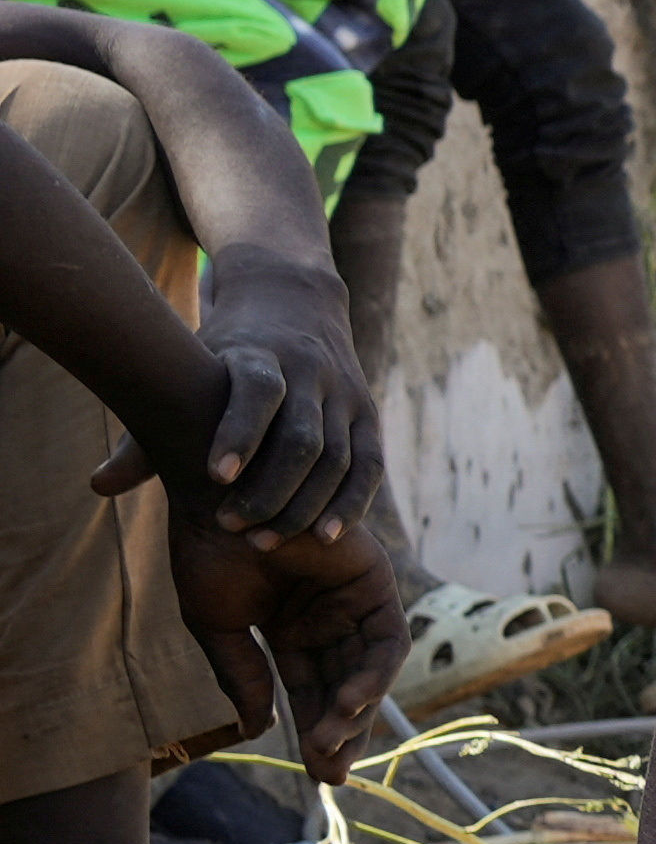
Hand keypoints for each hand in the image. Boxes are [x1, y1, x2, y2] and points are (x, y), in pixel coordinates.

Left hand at [94, 288, 383, 540]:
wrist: (295, 302)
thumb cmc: (223, 356)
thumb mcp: (189, 375)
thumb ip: (147, 435)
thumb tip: (99, 485)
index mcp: (261, 353)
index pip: (258, 390)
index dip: (239, 432)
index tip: (215, 477)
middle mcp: (311, 371)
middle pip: (302, 437)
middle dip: (269, 489)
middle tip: (233, 528)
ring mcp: (346, 393)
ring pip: (338, 457)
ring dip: (304, 505)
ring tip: (266, 541)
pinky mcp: (368, 416)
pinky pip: (368, 466)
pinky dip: (350, 503)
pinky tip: (325, 536)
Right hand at [161, 511, 404, 780]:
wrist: (216, 491)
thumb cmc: (206, 548)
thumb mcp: (218, 626)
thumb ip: (242, 676)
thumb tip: (257, 730)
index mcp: (290, 629)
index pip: (310, 692)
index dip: (314, 733)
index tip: (316, 777)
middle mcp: (328, 618)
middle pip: (345, 689)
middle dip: (341, 734)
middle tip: (331, 776)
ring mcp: (354, 599)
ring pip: (369, 671)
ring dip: (355, 712)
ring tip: (330, 742)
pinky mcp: (376, 580)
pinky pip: (387, 640)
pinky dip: (372, 674)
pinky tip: (349, 704)